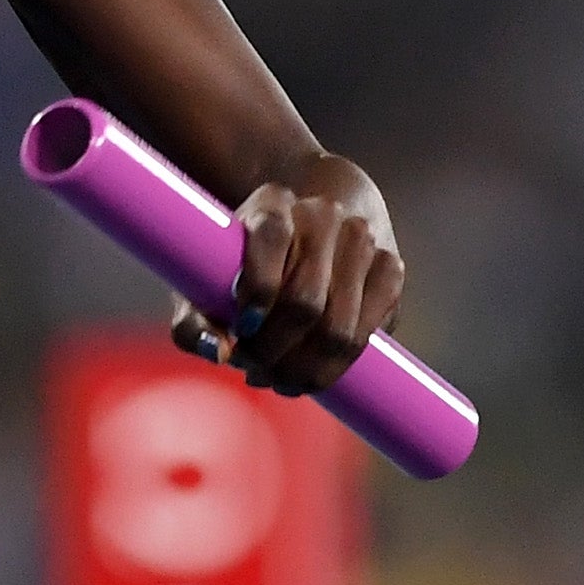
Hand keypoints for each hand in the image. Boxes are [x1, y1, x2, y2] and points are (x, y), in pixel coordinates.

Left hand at [165, 159, 403, 395]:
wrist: (308, 223)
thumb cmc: (243, 263)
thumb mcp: (205, 281)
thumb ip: (193, 320)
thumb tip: (215, 353)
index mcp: (273, 203)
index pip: (270, 238)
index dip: (256, 290)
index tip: (240, 329)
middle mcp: (323, 214)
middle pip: (305, 300)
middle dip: (275, 350)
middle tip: (253, 371)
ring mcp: (363, 240)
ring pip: (339, 326)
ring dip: (306, 368)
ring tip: (278, 381)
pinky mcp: (390, 268)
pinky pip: (370, 331)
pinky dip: (339, 365)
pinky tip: (312, 375)